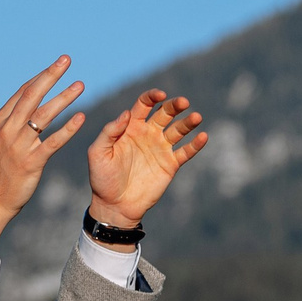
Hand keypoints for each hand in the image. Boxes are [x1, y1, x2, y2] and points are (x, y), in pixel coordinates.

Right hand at [0, 57, 90, 244]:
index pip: (21, 93)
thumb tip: (12, 114)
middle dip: (50, 75)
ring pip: (44, 115)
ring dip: (64, 97)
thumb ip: (3, 128)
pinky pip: (53, 142)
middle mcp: (8, 130)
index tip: (55, 66)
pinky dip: (68, 128)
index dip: (40, 78)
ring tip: (80, 85)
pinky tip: (82, 117)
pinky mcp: (31, 162)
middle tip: (67, 60)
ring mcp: (19, 145)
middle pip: (32, 96)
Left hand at [86, 90, 207, 228]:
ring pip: (179, 130)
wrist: (115, 205)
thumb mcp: (98, 153)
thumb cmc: (102, 178)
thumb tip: (126, 113)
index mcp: (131, 127)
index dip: (153, 96)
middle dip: (175, 106)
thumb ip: (110, 132)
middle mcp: (148, 134)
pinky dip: (195, 144)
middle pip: (165, 113)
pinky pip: (186, 151)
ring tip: (196, 117)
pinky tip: (203, 136)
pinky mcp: (171, 164)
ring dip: (189, 122)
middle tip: (184, 102)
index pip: (144, 104)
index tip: (161, 95)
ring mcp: (161, 148)